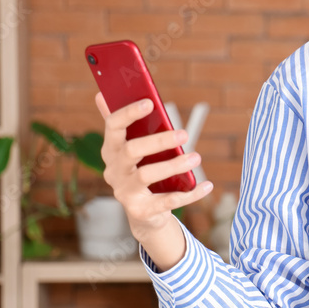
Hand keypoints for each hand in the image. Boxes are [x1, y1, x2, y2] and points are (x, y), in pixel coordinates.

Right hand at [94, 92, 212, 238]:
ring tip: (196, 157)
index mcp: (111, 150)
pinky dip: (190, 194)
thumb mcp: (131, 147)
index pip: (112, 127)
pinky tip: (207, 185)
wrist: (143, 214)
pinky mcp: (140, 211)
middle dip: (158, 140)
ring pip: (146, 176)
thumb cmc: (140, 170)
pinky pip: (167, 202)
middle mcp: (113, 171)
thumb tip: (101, 93)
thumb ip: (122, 123)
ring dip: (174, 165)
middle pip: (131, 151)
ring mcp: (125, 193)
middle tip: (184, 133)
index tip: (150, 102)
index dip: (129, 114)